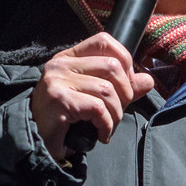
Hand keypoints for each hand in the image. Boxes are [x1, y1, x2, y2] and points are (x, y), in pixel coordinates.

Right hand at [30, 32, 153, 160]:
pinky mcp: (59, 100)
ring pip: (107, 90)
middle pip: (112, 66)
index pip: (104, 41)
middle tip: (117, 112)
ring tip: (107, 126)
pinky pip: (97, 108)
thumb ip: (121, 88)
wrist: (37, 144)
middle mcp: (61, 64)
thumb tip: (148, 80)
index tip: (125, 85)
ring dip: (115, 115)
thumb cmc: (65, 121)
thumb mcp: (95, 98)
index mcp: (69, 58)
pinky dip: (106, 125)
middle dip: (125, 94)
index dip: (124, 61)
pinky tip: (101, 134)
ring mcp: (58, 81)